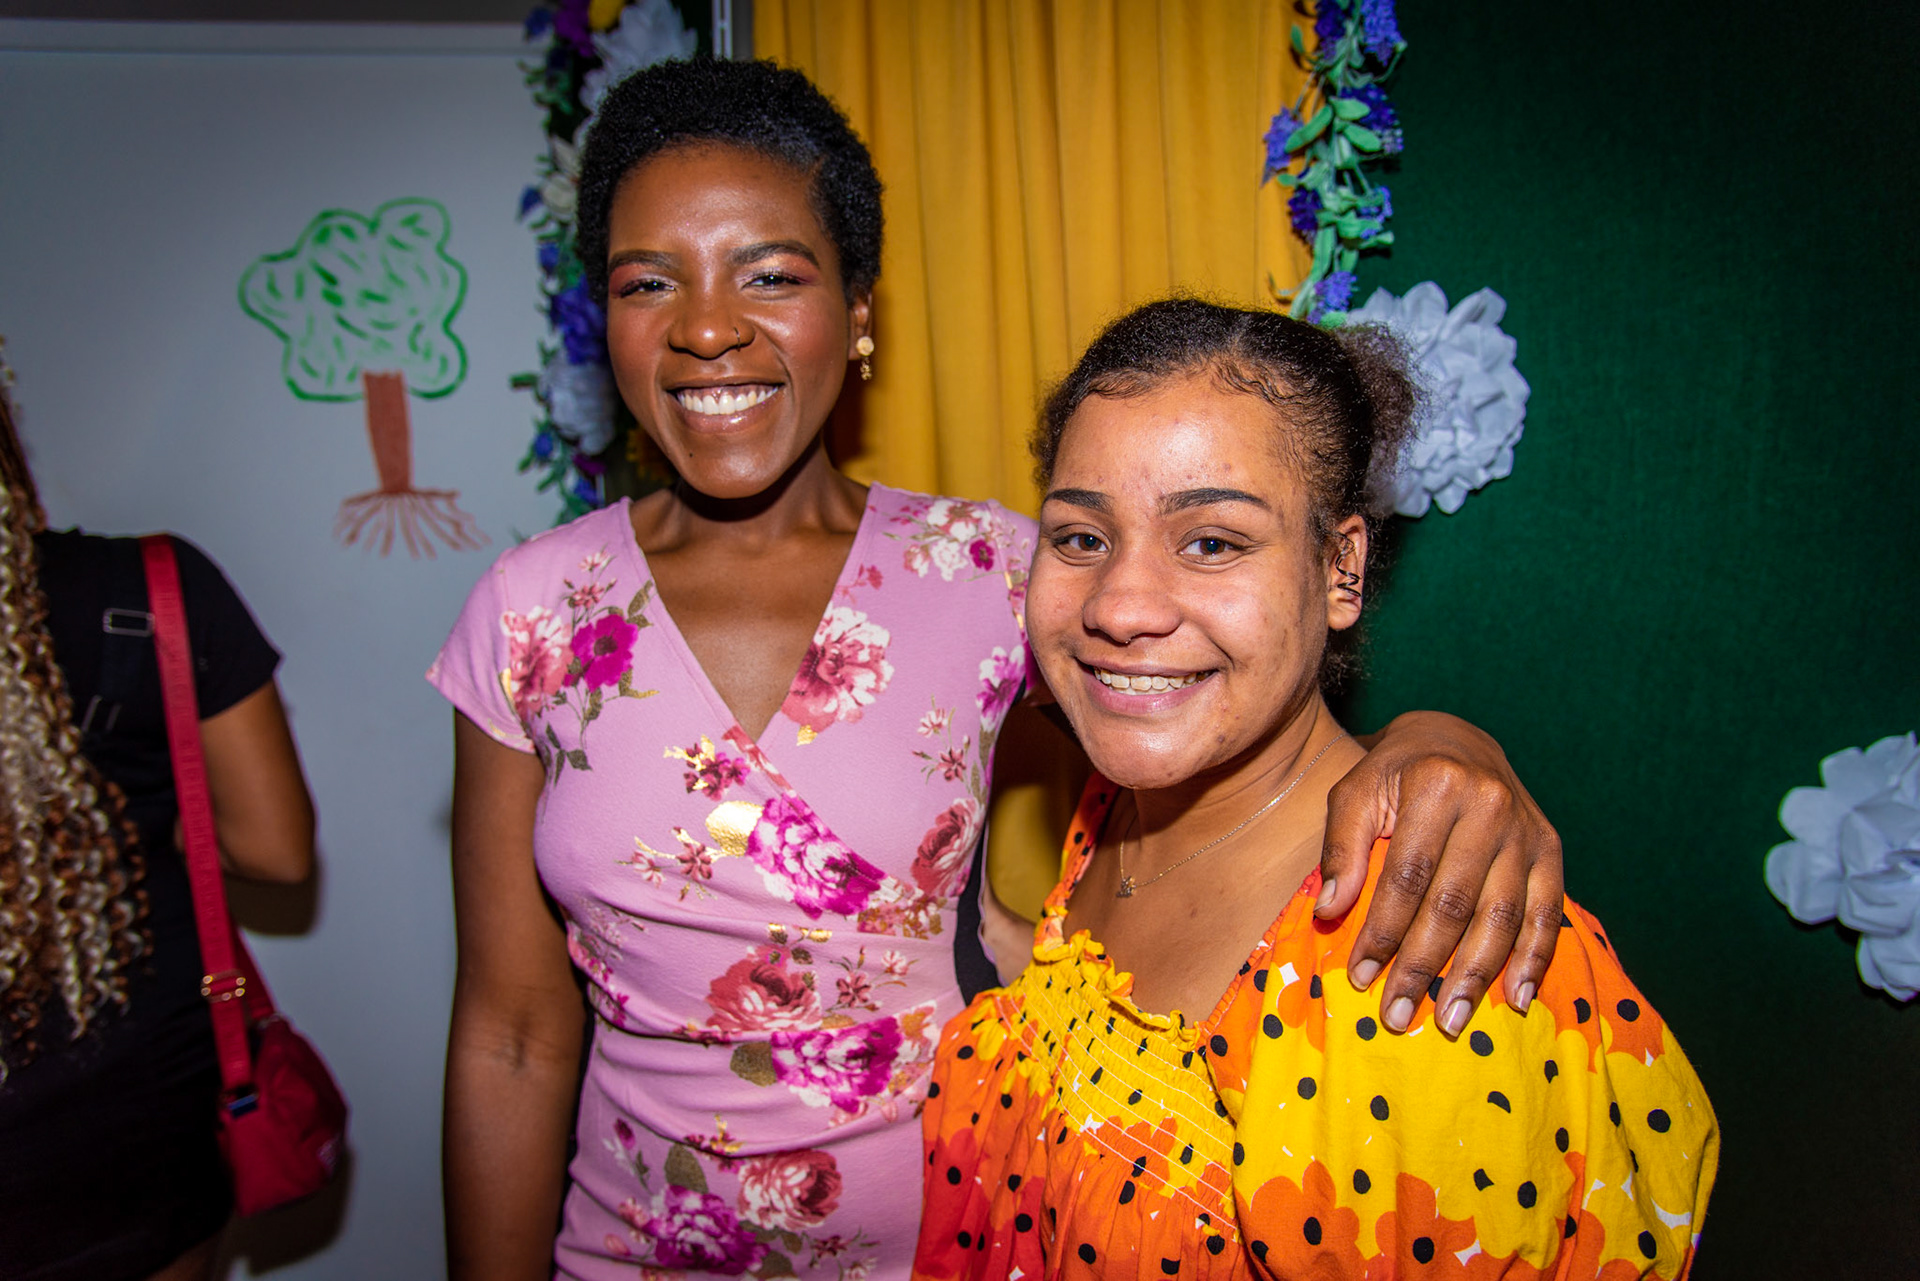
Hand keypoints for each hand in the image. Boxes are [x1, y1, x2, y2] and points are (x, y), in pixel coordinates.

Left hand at [1317, 710, 1562, 1035]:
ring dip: (1476, 975)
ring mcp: (1525, 829)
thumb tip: (1330, 911)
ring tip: (1450, 1020)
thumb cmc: (1395, 772)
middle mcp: (1489, 805)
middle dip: (1424, 966)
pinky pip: (1547, 911)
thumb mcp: (1355, 791)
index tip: (1361, 977)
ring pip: (1501, 915)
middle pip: (1454, 903)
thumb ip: (1340, 848)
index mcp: (1436, 786)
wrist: (1455, 738)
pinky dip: (1534, 958)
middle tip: (1399, 1015)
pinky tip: (1517, 998)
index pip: (1407, 877)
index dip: (1383, 931)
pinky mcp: (1549, 848)